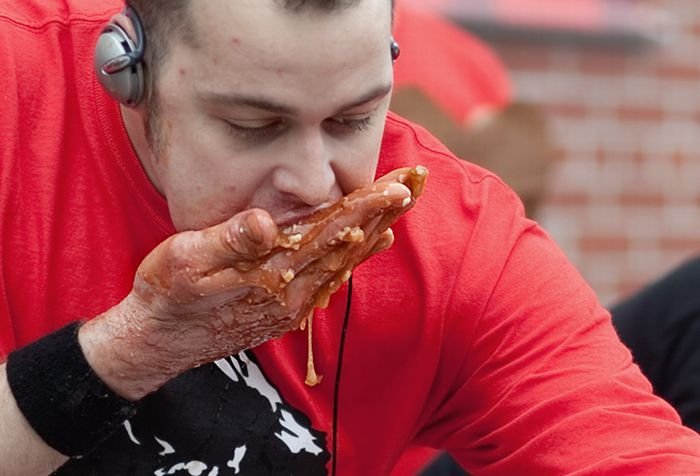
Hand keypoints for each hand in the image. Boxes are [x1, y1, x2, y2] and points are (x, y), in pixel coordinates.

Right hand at [81, 166, 427, 398]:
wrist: (160, 343)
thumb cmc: (166, 294)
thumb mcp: (184, 260)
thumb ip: (228, 241)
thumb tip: (265, 223)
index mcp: (271, 272)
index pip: (329, 232)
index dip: (366, 207)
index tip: (399, 187)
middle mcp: (292, 291)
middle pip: (347, 245)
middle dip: (382, 213)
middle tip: (415, 185)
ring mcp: (292, 304)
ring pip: (344, 262)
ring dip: (375, 232)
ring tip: (400, 208)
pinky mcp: (286, 310)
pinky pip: (331, 279)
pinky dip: (355, 258)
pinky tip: (369, 246)